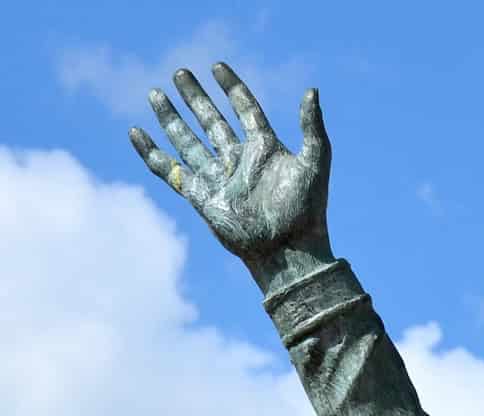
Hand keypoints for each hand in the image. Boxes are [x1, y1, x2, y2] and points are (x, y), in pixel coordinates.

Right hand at [129, 63, 331, 285]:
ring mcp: (220, 178)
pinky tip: (135, 132)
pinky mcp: (202, 196)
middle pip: (212, 121)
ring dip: (172, 118)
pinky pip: (172, 171)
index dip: (232, 88)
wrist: (289, 249)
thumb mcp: (315, 162)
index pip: (245, 109)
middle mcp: (240, 160)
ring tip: (155, 93)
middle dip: (196, 98)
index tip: (217, 67)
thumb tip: (312, 90)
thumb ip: (312, 126)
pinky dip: (152, 153)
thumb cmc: (306, 210)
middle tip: (180, 73)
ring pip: (189, 141)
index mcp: (265, 149)